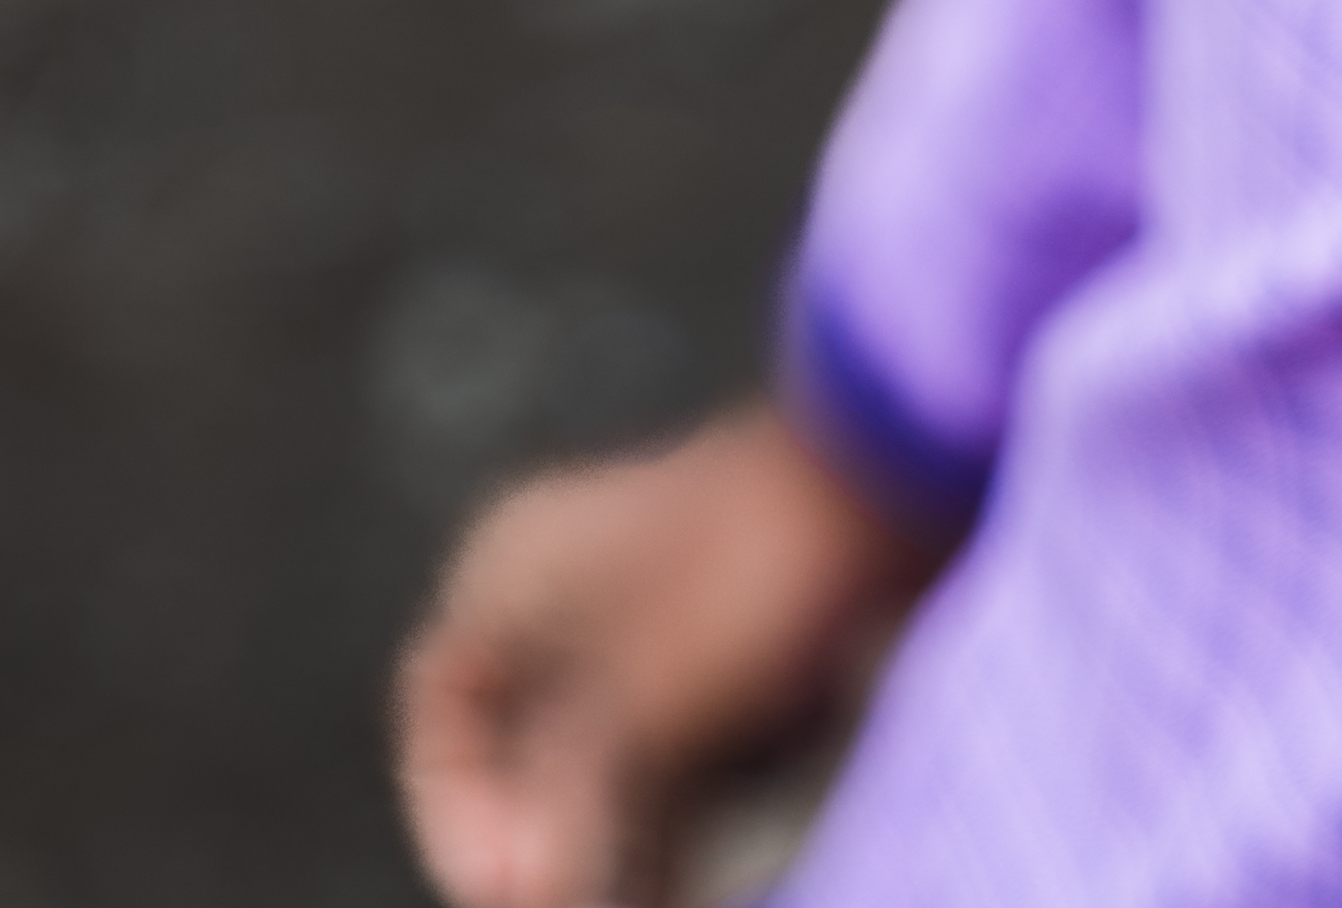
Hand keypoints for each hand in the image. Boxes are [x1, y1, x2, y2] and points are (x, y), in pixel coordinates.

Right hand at [394, 398, 946, 907]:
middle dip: (543, 841)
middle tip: (565, 907)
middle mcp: (565, 584)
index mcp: (509, 568)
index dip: (456, 812)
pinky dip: (668, 820)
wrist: (900, 477)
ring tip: (632, 903)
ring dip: (608, 843)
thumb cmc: (749, 573)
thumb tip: (537, 895)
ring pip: (601, 758)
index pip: (441, 711)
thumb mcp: (636, 710)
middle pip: (522, 744)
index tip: (503, 889)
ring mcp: (649, 613)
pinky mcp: (726, 644)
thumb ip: (569, 814)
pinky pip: (669, 751)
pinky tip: (686, 882)